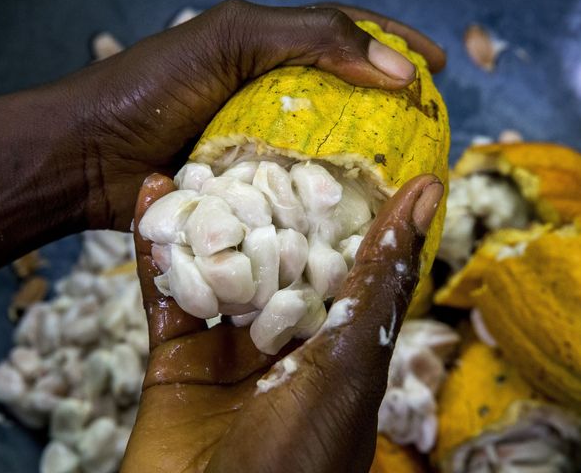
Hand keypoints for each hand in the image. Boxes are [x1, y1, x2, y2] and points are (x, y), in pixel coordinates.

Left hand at [68, 0, 444, 229]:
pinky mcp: (243, 187)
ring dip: (363, 164)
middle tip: (431, 133)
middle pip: (343, 98)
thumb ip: (313, 38)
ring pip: (324, 151)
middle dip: (390, 112)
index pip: (345, 36)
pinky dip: (324, 202)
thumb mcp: (233, 41)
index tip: (439, 67)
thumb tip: (396, 67)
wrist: (86, 156)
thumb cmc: (151, 88)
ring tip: (405, 180)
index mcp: (265, 50)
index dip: (396, 46)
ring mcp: (255, 144)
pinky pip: (295, 193)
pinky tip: (354, 215)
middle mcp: (265, 95)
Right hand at [121, 173, 443, 472]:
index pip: (345, 261)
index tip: (336, 144)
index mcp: (339, 349)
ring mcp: (228, 354)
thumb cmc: (298, 460)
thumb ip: (377, 278)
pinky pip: (166, 294)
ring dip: (207, 218)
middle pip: (277, 260)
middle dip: (266, 203)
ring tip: (200, 157)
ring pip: (219, 270)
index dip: (341, 204)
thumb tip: (428, 192)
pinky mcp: (174, 363)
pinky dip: (157, 248)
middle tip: (258, 140)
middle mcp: (286, 347)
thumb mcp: (347, 363)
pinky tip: (152, 196)